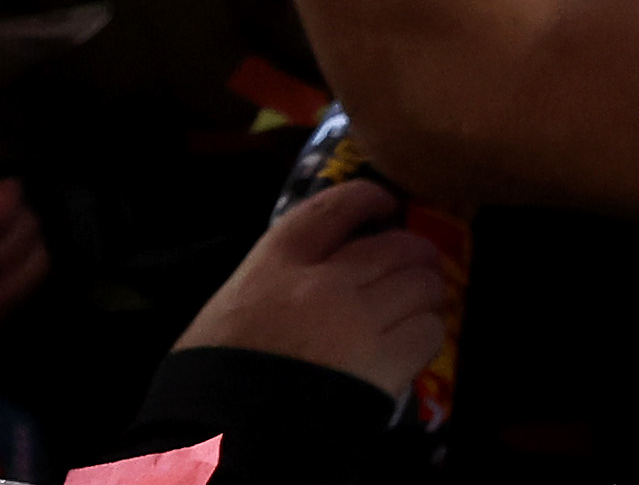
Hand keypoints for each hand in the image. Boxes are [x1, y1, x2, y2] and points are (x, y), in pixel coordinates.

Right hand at [171, 178, 454, 400]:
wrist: (221, 439)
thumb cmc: (211, 377)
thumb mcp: (230, 308)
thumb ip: (277, 281)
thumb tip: (322, 270)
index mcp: (276, 262)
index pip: (336, 207)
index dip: (369, 199)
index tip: (384, 204)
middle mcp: (323, 281)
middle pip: (395, 246)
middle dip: (413, 254)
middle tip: (415, 267)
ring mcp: (357, 320)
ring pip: (421, 284)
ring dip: (426, 294)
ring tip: (419, 306)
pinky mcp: (383, 364)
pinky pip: (428, 330)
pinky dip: (426, 333)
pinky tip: (412, 343)